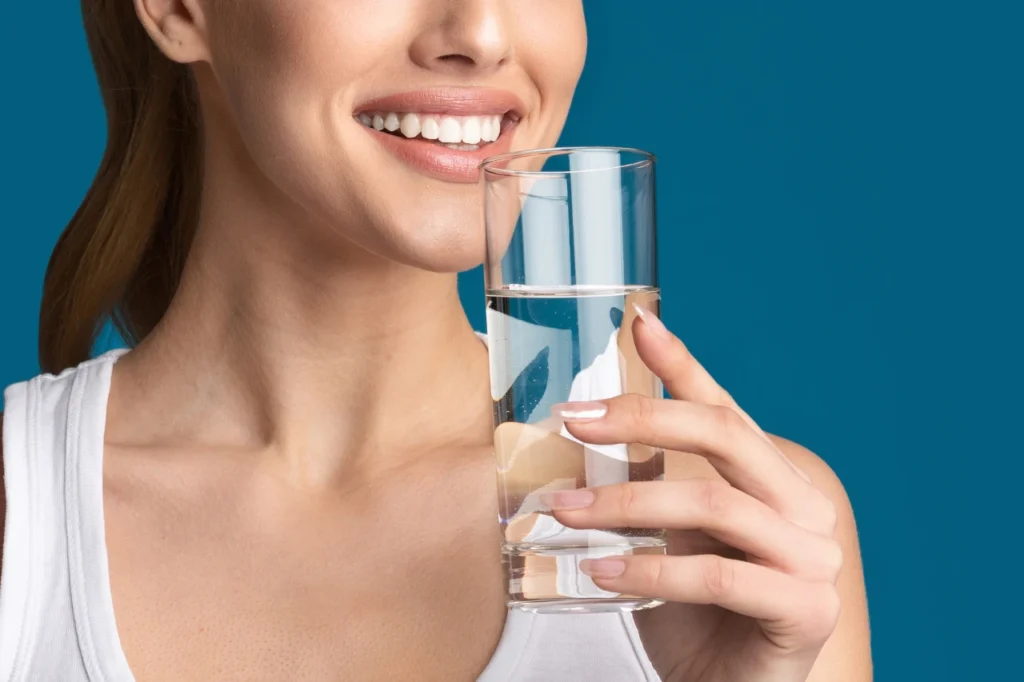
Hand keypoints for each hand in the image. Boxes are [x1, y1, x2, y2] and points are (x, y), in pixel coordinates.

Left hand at [544, 305, 843, 681]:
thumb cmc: (693, 615)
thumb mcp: (665, 537)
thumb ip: (649, 481)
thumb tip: (586, 423)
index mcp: (773, 482)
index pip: (727, 410)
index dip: (684, 364)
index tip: (638, 322)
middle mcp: (805, 508)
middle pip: (728, 438)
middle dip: (645, 418)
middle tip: (572, 421)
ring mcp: (815, 559)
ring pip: (715, 505)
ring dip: (627, 504)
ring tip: (562, 512)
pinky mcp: (806, 612)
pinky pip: (718, 577)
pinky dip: (650, 571)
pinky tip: (599, 573)